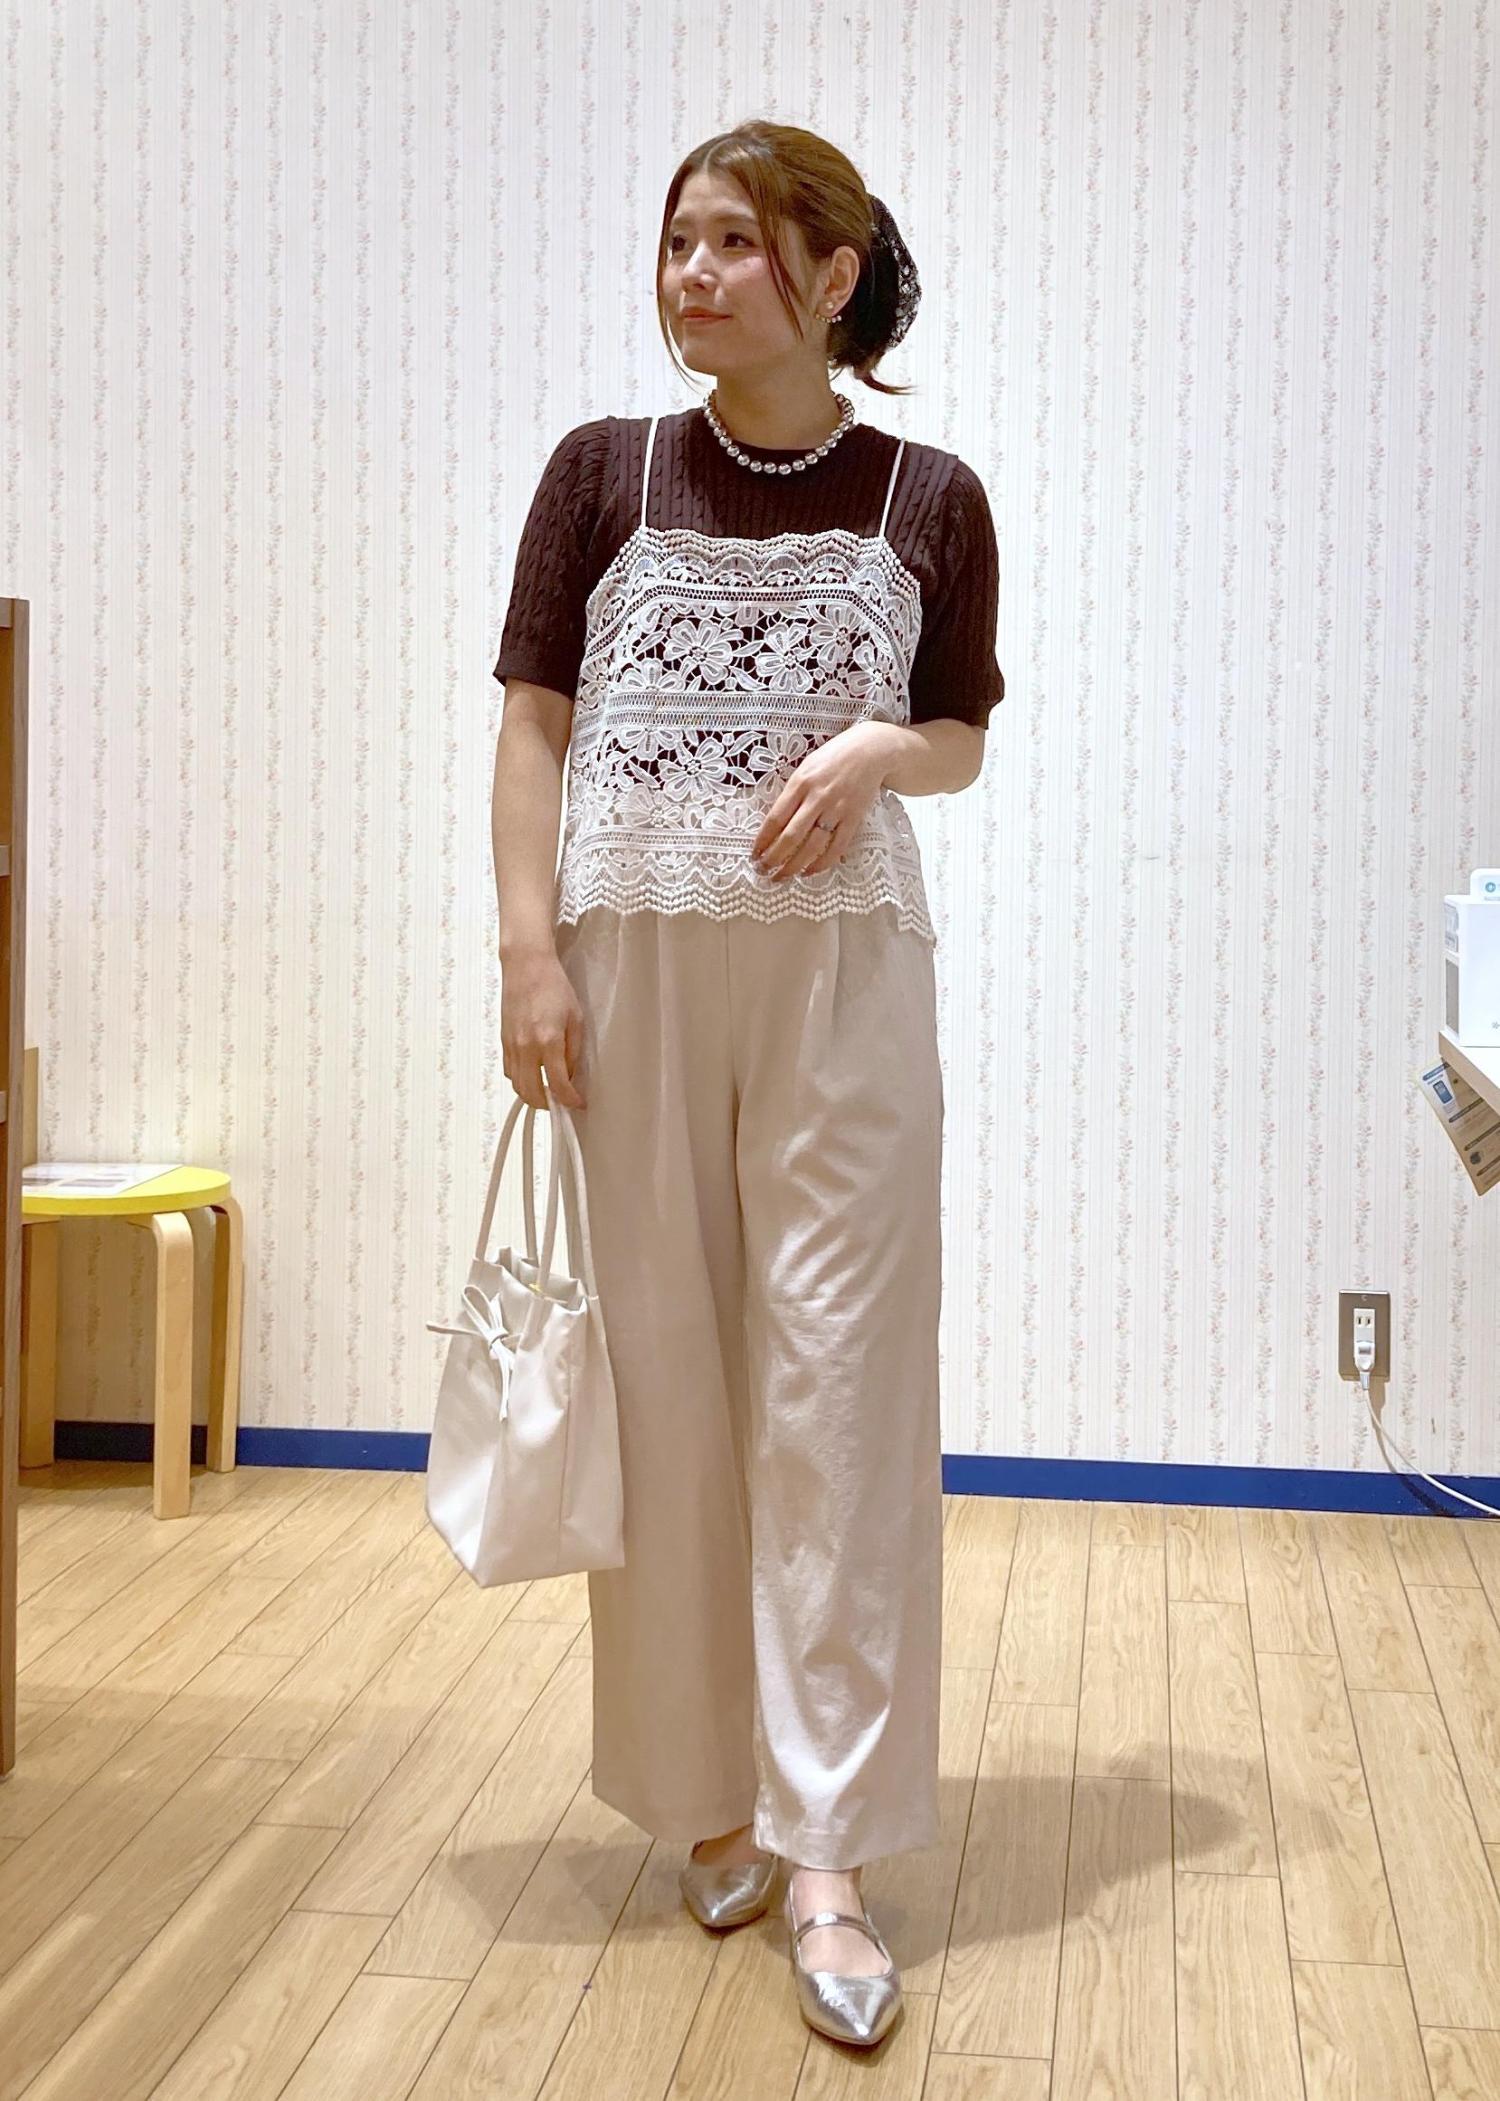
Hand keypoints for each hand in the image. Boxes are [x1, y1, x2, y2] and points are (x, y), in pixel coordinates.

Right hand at [500, 947, 588, 1109]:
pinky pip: (509, 1071)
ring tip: (548, 1093)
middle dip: (548, 1105)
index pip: (558, 1084)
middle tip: (561, 1103)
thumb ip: (573, 1050)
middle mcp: (526, 1047)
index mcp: (548, 1041)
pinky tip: (532, 1075)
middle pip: (532, 1093)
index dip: (570, 1100)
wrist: (525, 966)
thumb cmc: (554, 987)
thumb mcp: (575, 1018)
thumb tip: (570, 1074)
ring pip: (517, 1085)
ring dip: (532, 1096)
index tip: (578, 1103)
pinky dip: (520, 1081)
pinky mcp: (503, 1041)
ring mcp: (511, 1045)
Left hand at [750, 723, 892, 880]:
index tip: (753, 854)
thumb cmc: (834, 757)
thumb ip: (792, 792)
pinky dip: (821, 864)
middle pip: (790, 836)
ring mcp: (836, 810)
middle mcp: (817, 798)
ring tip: (780, 877)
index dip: (762, 840)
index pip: (775, 819)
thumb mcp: (806, 767)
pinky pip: (836, 847)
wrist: (871, 750)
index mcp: (800, 783)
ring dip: (793, 866)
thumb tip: (776, 822)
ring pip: (811, 846)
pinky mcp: (853, 819)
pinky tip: (808, 872)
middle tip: (762, 871)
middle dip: (773, 858)